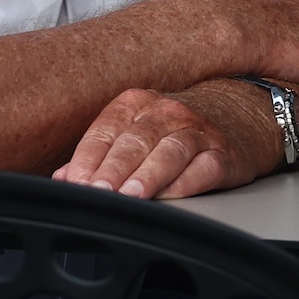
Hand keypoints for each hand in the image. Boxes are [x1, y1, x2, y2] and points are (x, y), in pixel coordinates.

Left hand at [53, 82, 276, 199]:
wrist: (234, 119)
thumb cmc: (170, 133)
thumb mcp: (132, 134)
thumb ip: (97, 156)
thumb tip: (63, 178)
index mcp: (137, 103)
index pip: (106, 130)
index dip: (88, 159)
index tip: (75, 183)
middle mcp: (168, 112)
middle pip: (136, 140)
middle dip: (114, 168)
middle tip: (99, 192)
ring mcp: (198, 131)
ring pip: (170, 151)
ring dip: (149, 175)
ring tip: (132, 195)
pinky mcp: (224, 154)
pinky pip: (204, 168)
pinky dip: (187, 182)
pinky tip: (171, 195)